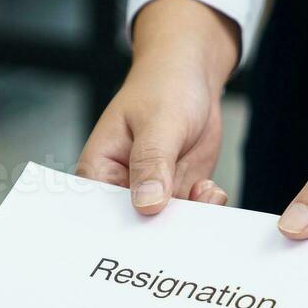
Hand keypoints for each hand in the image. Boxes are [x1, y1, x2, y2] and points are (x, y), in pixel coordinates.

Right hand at [77, 0, 238, 213]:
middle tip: (184, 218)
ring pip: (167, 226)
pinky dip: (204, 210)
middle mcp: (121, 190)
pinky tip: (209, 188)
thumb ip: (151, 163)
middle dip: (160, 230)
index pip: (102, 216)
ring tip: (202, 192)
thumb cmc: (162, 87)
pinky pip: (190, 216)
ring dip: (188, 219)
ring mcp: (152, 195)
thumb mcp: (158, 122)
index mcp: (99, 173)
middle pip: (135, 228)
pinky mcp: (177, 194)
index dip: (122, 231)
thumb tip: (147, 205)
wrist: (191, 75)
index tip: (147, 230)